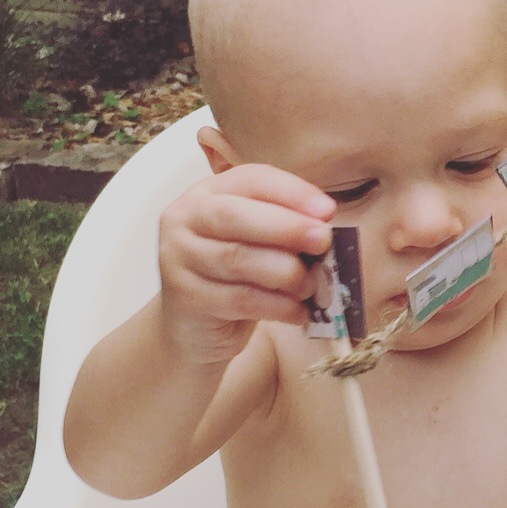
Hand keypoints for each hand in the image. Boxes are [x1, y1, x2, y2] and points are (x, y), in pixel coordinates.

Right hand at [157, 164, 334, 363]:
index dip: (291, 192)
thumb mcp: (254, 242)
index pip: (250, 179)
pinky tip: (298, 312)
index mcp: (207, 194)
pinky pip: (239, 299)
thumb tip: (324, 227)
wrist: (193, 328)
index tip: (327, 211)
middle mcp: (185, 220)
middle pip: (235, 215)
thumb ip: (282, 229)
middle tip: (323, 241)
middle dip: (287, 226)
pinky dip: (277, 305)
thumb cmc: (233, 277)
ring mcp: (178, 259)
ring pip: (238, 259)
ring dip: (286, 272)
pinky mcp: (186, 298)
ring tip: (311, 286)